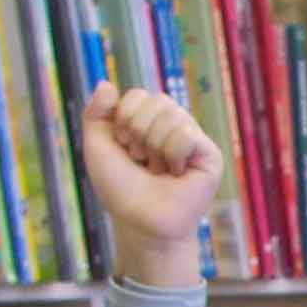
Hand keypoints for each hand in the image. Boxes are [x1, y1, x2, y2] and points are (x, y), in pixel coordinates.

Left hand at [80, 83, 225, 282]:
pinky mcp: (210, 156)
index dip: (124, 119)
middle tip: (141, 160)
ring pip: (171, 115)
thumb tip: (107, 84)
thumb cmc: (121, 190)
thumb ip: (96, 114)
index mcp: (150, 121)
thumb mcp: (97, 147)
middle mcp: (174, 126)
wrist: (140, 222)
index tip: (124, 147)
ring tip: (158, 170)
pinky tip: (175, 173)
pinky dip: (172, 154)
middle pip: (156, 101)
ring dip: (154, 146)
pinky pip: (186, 134)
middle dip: (138, 132)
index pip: (138, 95)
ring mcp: (194, 140)